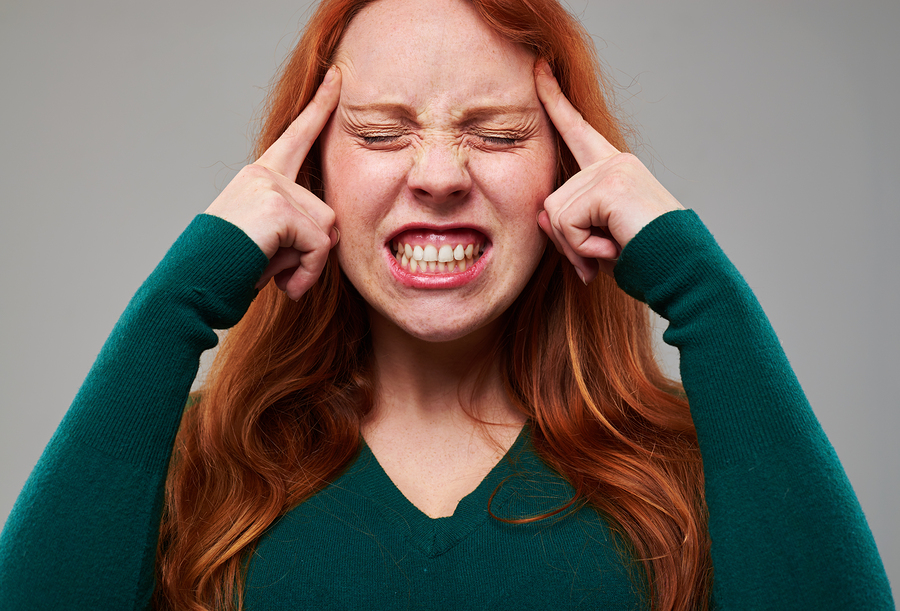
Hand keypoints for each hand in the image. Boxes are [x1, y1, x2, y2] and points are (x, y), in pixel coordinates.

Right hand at [205, 66, 341, 299]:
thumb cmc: (231, 268)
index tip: (338, 75)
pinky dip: (309, 273)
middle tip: (280, 269)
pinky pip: (319, 244)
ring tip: (278, 276)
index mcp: (261, 177)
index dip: (320, 106)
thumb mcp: (269, 239)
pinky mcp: (277, 207)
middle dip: (313, 250)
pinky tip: (285, 285)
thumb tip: (331, 235)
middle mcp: (265, 174)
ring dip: (309, 264)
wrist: (195, 283)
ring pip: (327, 228)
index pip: (297, 135)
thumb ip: (298, 225)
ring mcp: (270, 187)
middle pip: (326, 211)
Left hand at [534, 62, 682, 282]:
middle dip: (568, 240)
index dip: (554, 101)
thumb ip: (566, 224)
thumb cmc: (644, 256)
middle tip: (600, 256)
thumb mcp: (596, 240)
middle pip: (552, 202)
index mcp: (612, 168)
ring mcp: (611, 171)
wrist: (682, 267)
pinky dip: (584, 249)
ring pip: (555, 215)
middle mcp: (612, 162)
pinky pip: (567, 224)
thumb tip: (541, 215)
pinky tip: (612, 248)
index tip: (539, 68)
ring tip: (611, 250)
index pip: (576, 129)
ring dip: (577, 247)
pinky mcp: (609, 186)